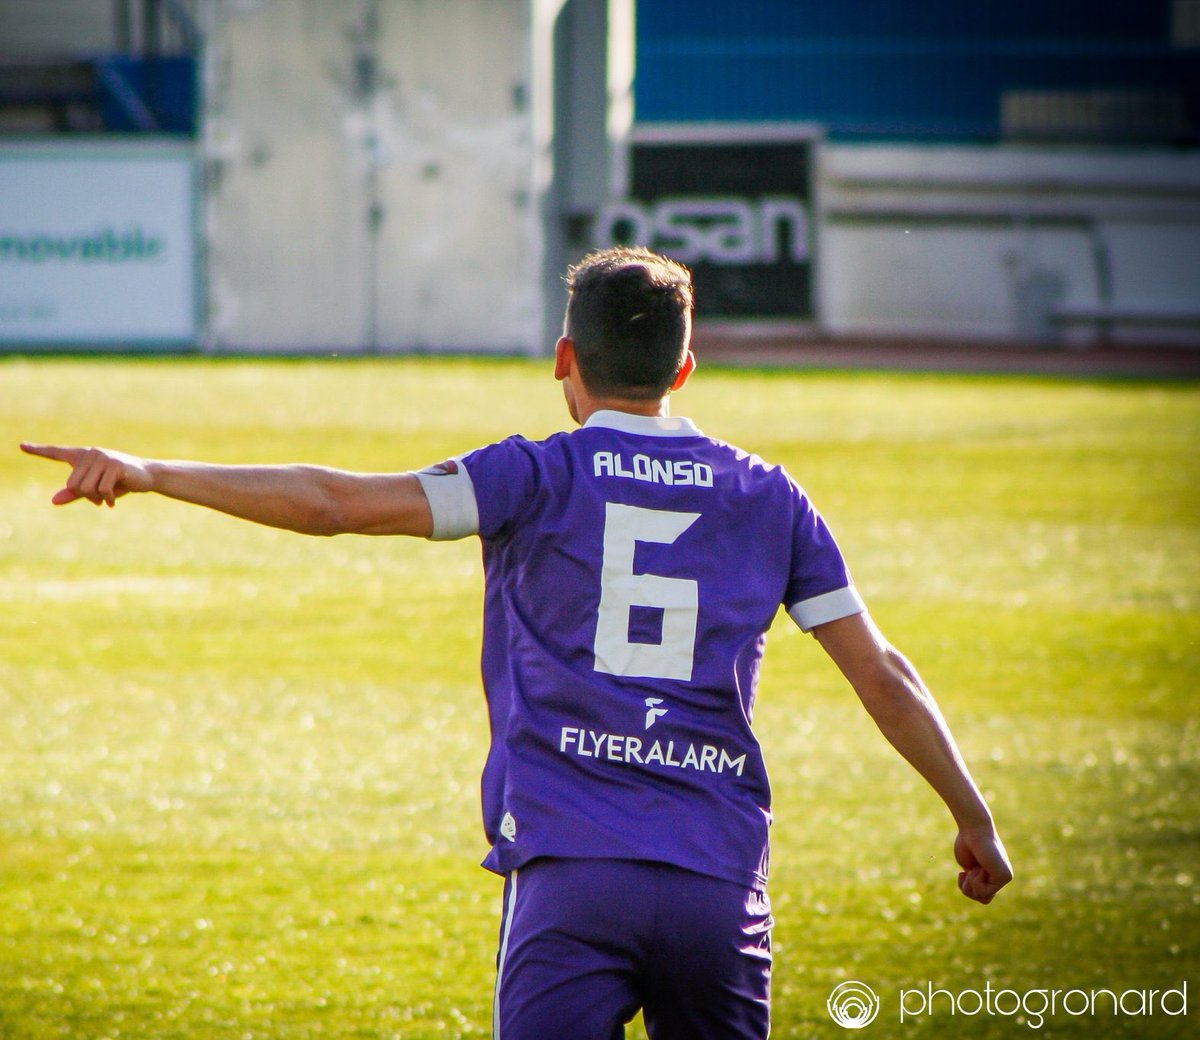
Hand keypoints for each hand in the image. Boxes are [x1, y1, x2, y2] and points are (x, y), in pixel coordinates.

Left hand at [20, 443, 153, 506]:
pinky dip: (108, 499)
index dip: (38, 450)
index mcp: (83, 456)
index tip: (21, 445)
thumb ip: (74, 493)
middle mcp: (91, 453)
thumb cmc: (119, 482)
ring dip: (97, 499)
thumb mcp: (95, 489)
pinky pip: (102, 490)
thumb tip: (53, 501)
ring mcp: (103, 458)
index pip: (56, 452)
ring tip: (107, 499)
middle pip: (73, 484)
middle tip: (99, 499)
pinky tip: (113, 502)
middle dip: (86, 496)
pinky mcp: (115, 465)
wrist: (147, 476)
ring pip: (86, 488)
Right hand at [954, 827, 1012, 904]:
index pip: (980, 895)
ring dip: (972, 883)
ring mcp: (1005, 878)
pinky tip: (979, 866)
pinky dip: (976, 880)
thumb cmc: (967, 843)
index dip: (967, 887)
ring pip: (983, 897)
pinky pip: (985, 891)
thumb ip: (974, 882)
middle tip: (968, 872)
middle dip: (969, 889)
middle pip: (983, 899)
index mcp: (993, 875)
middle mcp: (1002, 877)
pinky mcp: (1005, 877)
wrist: (973, 829)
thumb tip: (980, 896)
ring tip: (975, 867)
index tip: (964, 872)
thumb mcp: (968, 867)